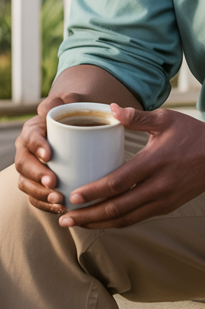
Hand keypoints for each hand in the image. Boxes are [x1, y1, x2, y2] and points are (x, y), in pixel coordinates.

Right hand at [15, 89, 97, 213]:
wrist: (76, 130)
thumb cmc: (74, 118)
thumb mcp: (72, 106)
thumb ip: (68, 100)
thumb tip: (67, 99)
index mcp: (34, 131)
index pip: (30, 138)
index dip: (37, 146)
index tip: (49, 154)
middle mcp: (27, 151)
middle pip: (24, 165)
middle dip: (37, 175)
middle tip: (54, 182)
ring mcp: (30, 169)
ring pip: (26, 184)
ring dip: (41, 193)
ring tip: (59, 199)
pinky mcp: (37, 184)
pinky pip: (35, 197)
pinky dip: (44, 204)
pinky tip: (60, 209)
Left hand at [54, 104, 204, 229]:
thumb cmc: (193, 133)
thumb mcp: (166, 119)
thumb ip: (137, 116)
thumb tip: (109, 109)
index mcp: (156, 161)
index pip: (118, 182)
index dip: (92, 192)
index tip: (72, 195)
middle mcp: (160, 185)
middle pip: (118, 208)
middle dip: (88, 216)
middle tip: (64, 218)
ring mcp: (166, 198)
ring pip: (127, 218)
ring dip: (100, 224)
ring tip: (78, 224)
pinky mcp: (169, 206)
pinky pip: (138, 218)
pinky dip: (117, 222)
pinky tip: (102, 220)